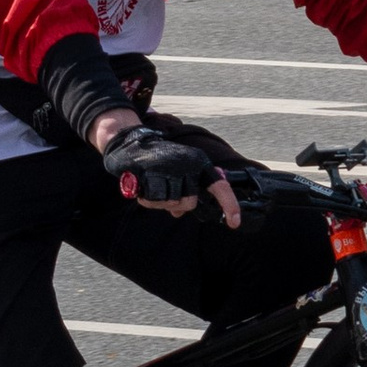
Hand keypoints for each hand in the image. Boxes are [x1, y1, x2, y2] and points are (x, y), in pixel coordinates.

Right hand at [95, 113, 240, 227]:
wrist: (131, 144)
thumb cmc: (157, 159)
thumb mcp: (179, 170)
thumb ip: (184, 190)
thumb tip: (179, 213)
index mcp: (199, 162)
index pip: (220, 186)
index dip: (229, 205)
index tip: (235, 223)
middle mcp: (188, 165)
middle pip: (189, 203)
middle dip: (177, 203)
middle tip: (165, 190)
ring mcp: (170, 169)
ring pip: (171, 204)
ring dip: (159, 201)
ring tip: (152, 184)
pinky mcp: (152, 175)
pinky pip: (153, 201)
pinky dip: (146, 199)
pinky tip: (143, 185)